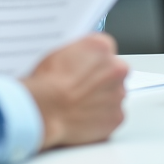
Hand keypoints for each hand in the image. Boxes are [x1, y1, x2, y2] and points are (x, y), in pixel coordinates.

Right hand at [20, 33, 127, 149]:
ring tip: (78, 101)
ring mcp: (118, 94)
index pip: (103, 47)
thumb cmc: (47, 84)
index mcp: (100, 47)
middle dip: (100, 76)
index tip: (82, 64)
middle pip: (113, 69)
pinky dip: (100, 115)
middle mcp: (116, 68)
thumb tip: (78, 53)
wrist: (45, 113)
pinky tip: (83, 115)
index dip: (90, 57)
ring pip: (113, 92)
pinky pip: (111, 114)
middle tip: (79, 84)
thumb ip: (76, 50)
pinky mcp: (117, 116)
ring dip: (101, 96)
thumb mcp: (55, 53)